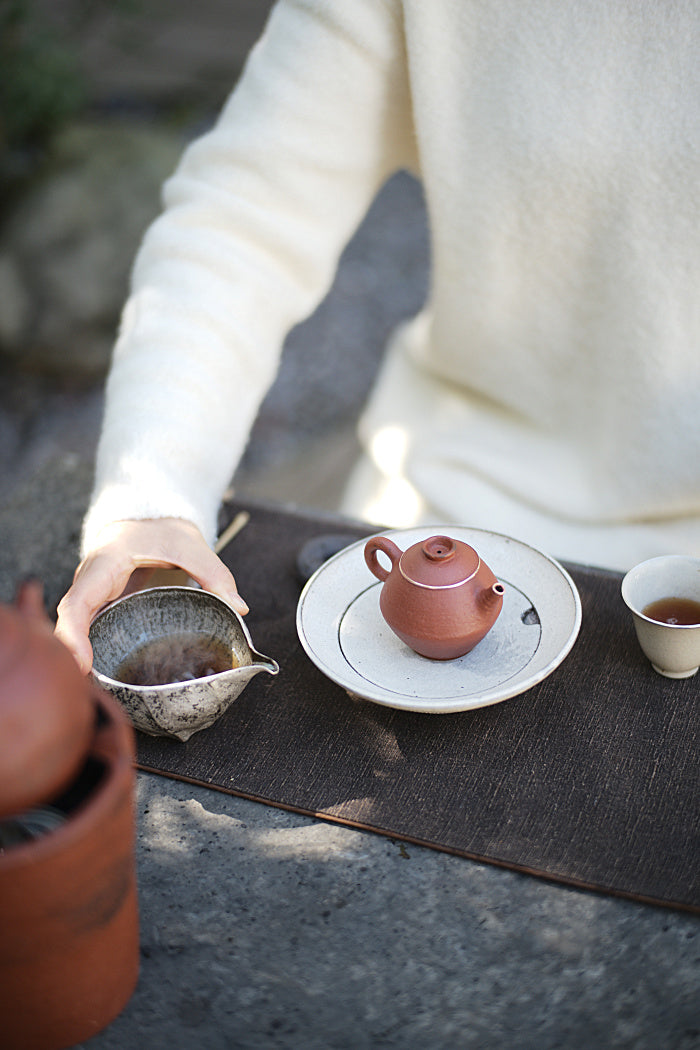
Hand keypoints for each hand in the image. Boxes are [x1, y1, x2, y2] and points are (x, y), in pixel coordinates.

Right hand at [55, 518, 248, 673]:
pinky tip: (104, 679)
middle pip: (69, 624)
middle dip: (72, 657)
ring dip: (78, 660)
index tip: (81, 664)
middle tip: (88, 692)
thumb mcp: (190, 544)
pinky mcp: (100, 606)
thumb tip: (239, 607)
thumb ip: (214, 573)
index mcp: (104, 564)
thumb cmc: (162, 527)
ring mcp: (92, 595)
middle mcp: (90, 582)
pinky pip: (87, 631)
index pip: (77, 602)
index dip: (73, 636)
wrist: (148, 516)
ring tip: (94, 694)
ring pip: (74, 631)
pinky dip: (90, 654)